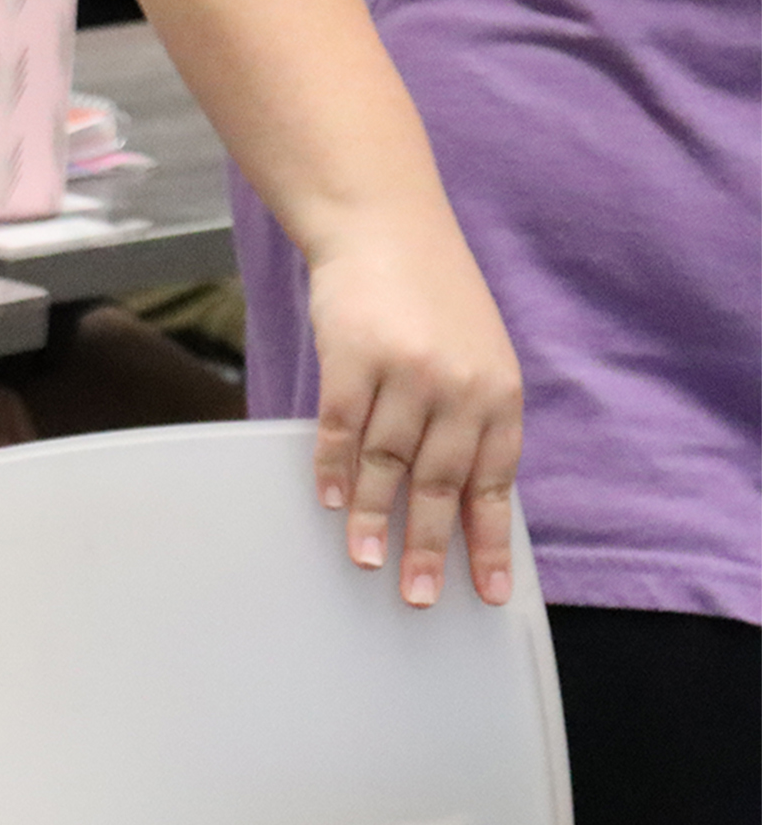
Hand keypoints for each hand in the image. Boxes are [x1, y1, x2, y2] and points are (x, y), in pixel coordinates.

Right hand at [306, 227, 522, 607]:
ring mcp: (406, 372)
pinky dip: (330, 468)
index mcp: (499, 392)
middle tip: (419, 596)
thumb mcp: (475, 357)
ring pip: (386, 464)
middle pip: (441, 484)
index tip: (486, 592)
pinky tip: (325, 500)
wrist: (386, 228)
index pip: (495, 483)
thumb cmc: (431, 297)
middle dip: (430, 547)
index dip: (488, 542)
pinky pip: (339, 428)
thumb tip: (458, 499)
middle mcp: (460, 386)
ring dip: (371, 518)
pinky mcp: (354, 358)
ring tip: (366, 561)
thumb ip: (471, 421)